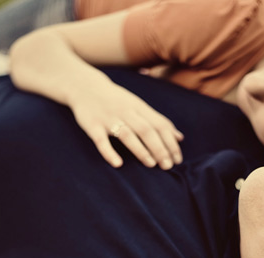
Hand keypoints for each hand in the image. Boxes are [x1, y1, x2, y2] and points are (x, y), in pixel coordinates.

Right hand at [69, 81, 183, 169]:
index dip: (170, 142)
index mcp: (139, 107)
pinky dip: (109, 152)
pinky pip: (101, 140)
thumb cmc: (116, 100)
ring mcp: (108, 118)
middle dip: (160, 148)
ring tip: (151, 165)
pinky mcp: (92, 125)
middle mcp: (126, 111)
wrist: (84, 85)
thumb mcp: (139, 106)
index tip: (178, 159)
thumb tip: (179, 137)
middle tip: (168, 166)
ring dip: (141, 150)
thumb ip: (158, 121)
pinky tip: (118, 164)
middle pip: (147, 130)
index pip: (160, 125)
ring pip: (128, 135)